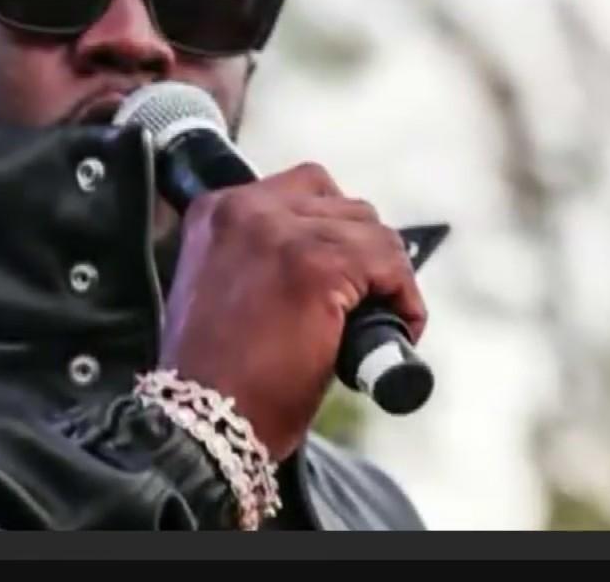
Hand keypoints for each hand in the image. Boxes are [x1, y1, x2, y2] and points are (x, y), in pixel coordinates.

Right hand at [158, 163, 426, 460]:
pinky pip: (389, 263)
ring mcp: (281, 234)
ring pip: (371, 231)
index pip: (300, 189)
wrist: (205, 420)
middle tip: (365, 297)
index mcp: (215, 212)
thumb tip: (323, 252)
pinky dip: (404, 297)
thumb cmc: (212, 373)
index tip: (343, 269)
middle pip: (340, 203)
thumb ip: (255, 255)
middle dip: (361, 249)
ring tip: (380, 317)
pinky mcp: (318, 265)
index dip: (331, 229)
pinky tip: (399, 327)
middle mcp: (244, 210)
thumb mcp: (219, 287)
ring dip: (385, 273)